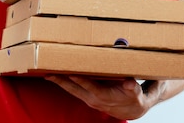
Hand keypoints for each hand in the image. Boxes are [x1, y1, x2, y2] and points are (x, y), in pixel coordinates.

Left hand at [46, 75, 161, 119]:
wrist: (132, 109)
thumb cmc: (134, 97)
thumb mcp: (136, 93)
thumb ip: (132, 87)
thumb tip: (129, 83)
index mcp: (104, 96)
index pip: (90, 87)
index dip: (81, 80)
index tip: (71, 73)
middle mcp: (93, 99)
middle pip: (74, 89)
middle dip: (61, 81)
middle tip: (48, 73)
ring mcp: (88, 98)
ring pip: (71, 90)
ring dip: (59, 82)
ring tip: (47, 73)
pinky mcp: (87, 97)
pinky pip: (73, 89)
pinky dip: (64, 83)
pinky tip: (56, 76)